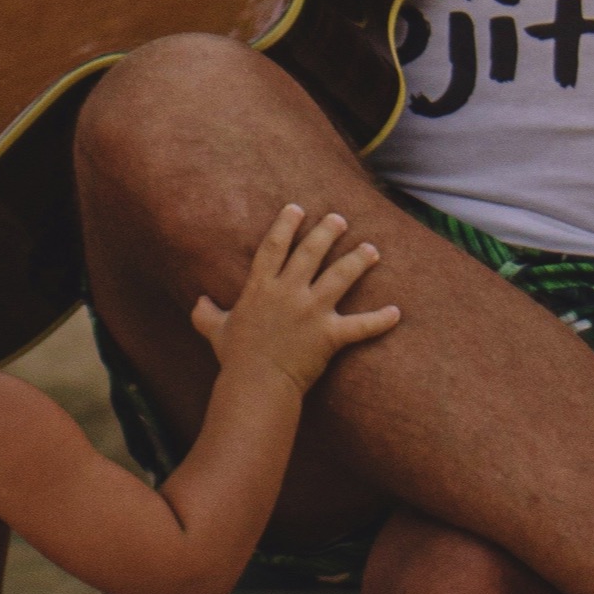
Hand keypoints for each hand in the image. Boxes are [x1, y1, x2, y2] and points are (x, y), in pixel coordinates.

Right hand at [191, 206, 401, 397]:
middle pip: (311, 252)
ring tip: (372, 249)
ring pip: (341, 277)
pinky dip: (380, 320)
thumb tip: (197, 303)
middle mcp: (288, 292)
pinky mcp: (330, 335)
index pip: (274, 247)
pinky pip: (360, 326)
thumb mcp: (215, 332)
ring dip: (358, 260)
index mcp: (261, 288)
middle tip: (340, 219)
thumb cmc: (235, 359)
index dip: (285, 225)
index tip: (297, 208)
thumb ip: (206, 314)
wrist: (255, 385)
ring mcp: (311, 312)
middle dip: (327, 232)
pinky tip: (396, 313)